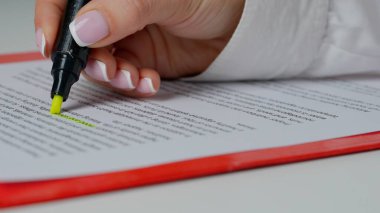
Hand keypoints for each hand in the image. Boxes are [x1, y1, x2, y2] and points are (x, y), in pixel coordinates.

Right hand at [35, 0, 243, 96]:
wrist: (237, 25)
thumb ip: (124, 9)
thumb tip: (84, 28)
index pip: (65, 1)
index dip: (51, 21)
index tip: (52, 44)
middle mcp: (113, 13)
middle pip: (79, 38)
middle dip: (89, 59)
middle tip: (107, 67)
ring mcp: (126, 37)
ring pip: (100, 62)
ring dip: (112, 75)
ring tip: (131, 77)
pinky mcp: (141, 59)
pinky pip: (125, 77)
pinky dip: (132, 84)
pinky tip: (148, 82)